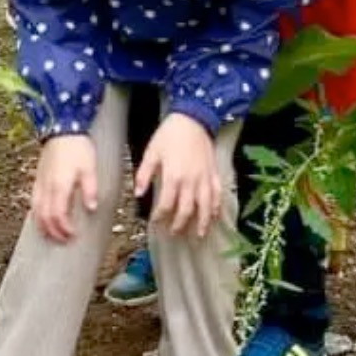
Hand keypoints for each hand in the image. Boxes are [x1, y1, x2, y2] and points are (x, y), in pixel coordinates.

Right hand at [32, 134, 98, 242]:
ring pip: (36, 211)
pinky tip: (42, 219)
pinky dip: (36, 215)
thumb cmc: (77, 148)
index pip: (58, 215)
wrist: (61, 129)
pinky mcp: (37, 179)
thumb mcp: (89, 168)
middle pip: (45, 217)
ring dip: (43, 226)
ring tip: (52, 235)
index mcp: (59, 186)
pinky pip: (33, 202)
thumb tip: (91, 208)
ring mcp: (39, 184)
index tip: (73, 235)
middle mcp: (46, 187)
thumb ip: (90, 189)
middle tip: (64, 240)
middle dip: (54, 232)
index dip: (64, 228)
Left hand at [134, 112, 220, 238]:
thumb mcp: (151, 152)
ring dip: (202, 223)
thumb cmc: (169, 135)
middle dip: (180, 224)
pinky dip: (216, 207)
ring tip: (199, 235)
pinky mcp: (214, 173)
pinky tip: (214, 216)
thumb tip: (138, 195)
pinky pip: (217, 195)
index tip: (155, 223)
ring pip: (205, 206)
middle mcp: (191, 181)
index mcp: (173, 177)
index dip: (160, 216)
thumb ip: (144, 174)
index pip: (166, 204)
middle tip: (174, 233)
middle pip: (186, 210)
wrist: (193, 119)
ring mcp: (205, 179)